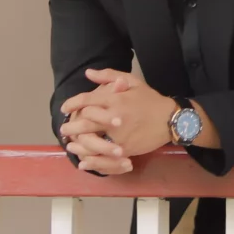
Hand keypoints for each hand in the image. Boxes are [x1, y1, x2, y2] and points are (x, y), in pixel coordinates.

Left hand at [59, 67, 185, 162]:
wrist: (170, 119)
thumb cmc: (150, 99)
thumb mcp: (133, 81)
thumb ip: (109, 76)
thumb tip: (88, 74)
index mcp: (116, 99)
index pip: (88, 101)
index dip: (72, 104)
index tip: (64, 108)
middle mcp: (115, 116)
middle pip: (86, 122)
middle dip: (71, 126)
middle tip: (63, 130)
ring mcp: (120, 134)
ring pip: (92, 140)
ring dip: (78, 143)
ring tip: (70, 144)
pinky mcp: (125, 148)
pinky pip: (104, 155)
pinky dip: (92, 159)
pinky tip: (83, 159)